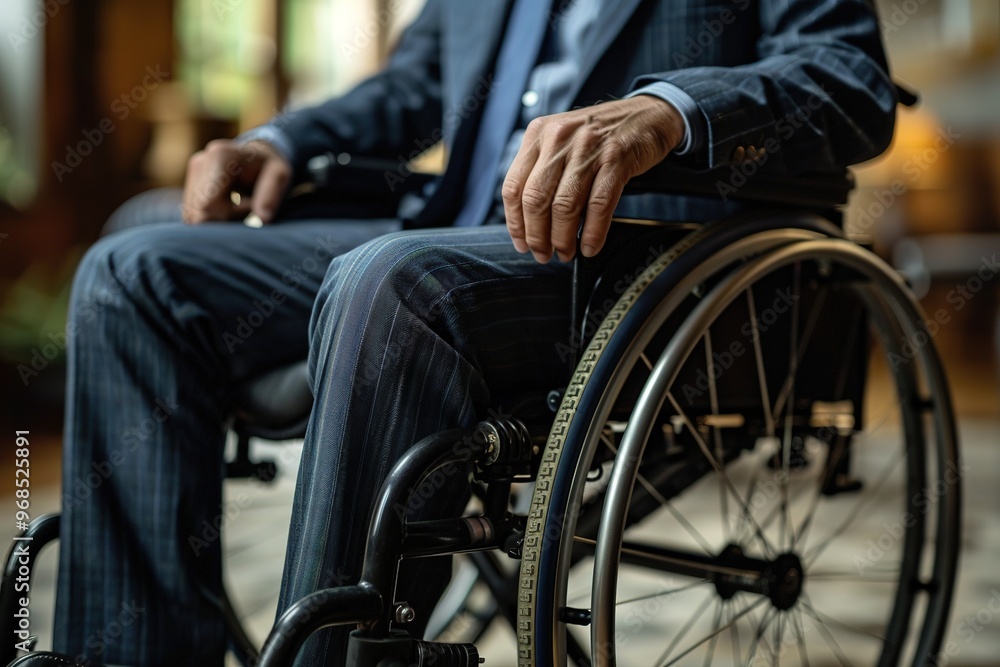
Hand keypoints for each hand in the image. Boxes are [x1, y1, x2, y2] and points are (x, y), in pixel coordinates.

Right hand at [182, 139, 291, 224]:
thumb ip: (271, 195)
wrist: (260, 156)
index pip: (208, 205)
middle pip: (198, 212)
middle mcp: (200, 161)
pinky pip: (193, 213)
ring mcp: (193, 172)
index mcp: (220, 156)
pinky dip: (212, 217)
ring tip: (239, 205)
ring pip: (193, 215)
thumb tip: (263, 218)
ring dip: (218, 219)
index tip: (251, 206)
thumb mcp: (280, 176)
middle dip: (225, 219)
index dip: (230, 215)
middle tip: (247, 207)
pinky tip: (229, 207)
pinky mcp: (190, 182)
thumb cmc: (271, 167)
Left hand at [502, 96, 684, 261]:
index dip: (516, 223)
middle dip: (537, 236)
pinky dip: (593, 233)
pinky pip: (598, 205)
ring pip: (565, 206)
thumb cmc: (600, 135)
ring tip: (566, 253)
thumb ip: (541, 169)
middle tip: (544, 254)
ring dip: (563, 238)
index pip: (513, 187)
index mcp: (538, 134)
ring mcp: (588, 148)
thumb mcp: (561, 141)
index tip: (522, 243)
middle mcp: (559, 138)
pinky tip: (590, 246)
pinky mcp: (616, 158)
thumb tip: (526, 220)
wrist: (646, 115)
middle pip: (536, 200)